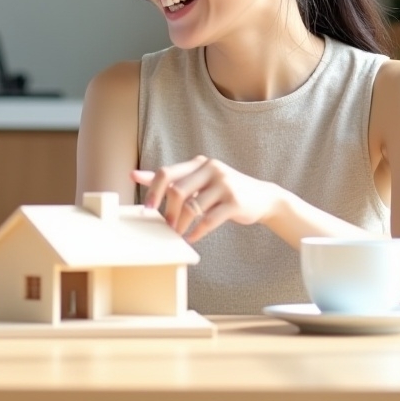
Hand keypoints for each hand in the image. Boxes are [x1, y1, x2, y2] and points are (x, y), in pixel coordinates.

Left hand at [132, 156, 285, 243]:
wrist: (262, 197)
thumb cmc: (223, 190)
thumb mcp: (199, 179)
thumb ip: (171, 178)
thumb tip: (136, 175)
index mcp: (199, 163)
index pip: (167, 172)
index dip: (153, 191)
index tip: (146, 209)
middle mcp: (212, 169)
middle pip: (177, 191)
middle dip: (168, 212)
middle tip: (166, 227)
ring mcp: (225, 184)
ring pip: (192, 208)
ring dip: (181, 225)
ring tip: (178, 234)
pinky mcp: (235, 202)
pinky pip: (209, 220)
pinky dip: (197, 232)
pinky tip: (192, 237)